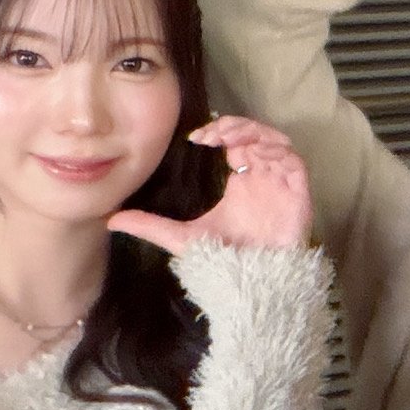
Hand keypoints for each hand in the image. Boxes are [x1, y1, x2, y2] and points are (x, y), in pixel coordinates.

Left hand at [109, 114, 311, 256]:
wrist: (253, 283)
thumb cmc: (224, 260)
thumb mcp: (181, 237)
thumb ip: (150, 225)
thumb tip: (112, 219)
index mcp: (240, 183)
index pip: (235, 143)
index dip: (220, 131)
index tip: (198, 136)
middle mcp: (261, 178)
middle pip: (255, 135)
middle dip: (235, 126)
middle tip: (213, 132)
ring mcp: (280, 184)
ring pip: (274, 142)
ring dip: (253, 132)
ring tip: (230, 137)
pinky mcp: (297, 193)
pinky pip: (293, 161)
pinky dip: (276, 150)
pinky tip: (253, 151)